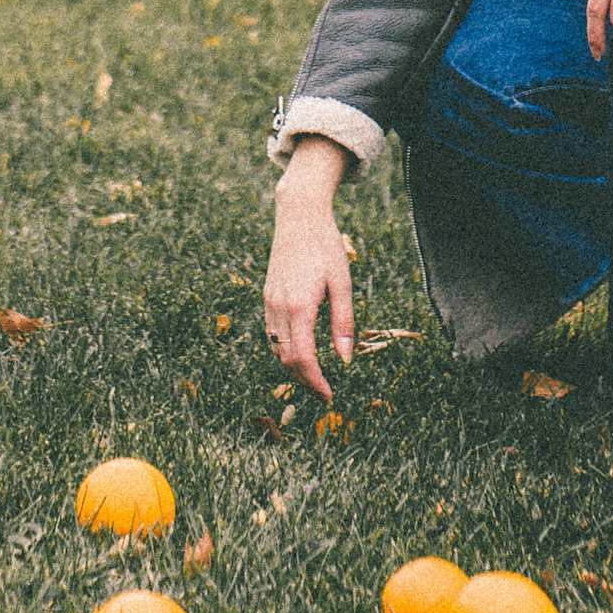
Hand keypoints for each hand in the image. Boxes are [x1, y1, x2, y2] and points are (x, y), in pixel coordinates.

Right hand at [264, 137, 355, 403]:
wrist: (298, 217)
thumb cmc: (326, 247)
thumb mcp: (343, 283)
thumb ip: (343, 322)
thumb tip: (345, 359)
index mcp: (299, 307)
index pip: (302, 358)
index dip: (315, 382)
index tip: (328, 395)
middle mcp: (279, 308)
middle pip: (286, 359)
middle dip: (304, 380)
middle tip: (324, 392)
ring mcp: (269, 302)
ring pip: (275, 349)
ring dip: (293, 367)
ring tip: (315, 376)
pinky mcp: (267, 297)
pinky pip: (271, 334)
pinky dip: (284, 350)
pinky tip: (301, 351)